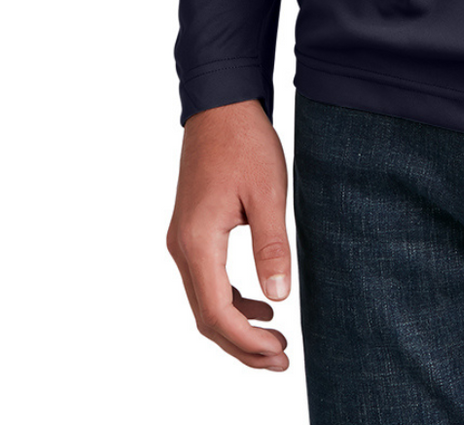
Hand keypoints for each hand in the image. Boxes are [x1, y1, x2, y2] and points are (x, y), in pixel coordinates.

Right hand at [166, 99, 292, 371]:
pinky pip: (206, 281)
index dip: (247, 341)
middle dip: (242, 345)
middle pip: (206, 317)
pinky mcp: (191, 232)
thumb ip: (272, 246)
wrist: (220, 104)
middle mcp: (182, 247)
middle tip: (281, 360)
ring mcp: (182, 240)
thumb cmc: (244, 142)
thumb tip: (278, 297)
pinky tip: (259, 302)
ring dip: (236, 326)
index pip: (217, 312)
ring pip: (204, 302)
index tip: (279, 352)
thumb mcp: (268, 192)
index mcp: (197, 242)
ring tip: (275, 340)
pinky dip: (230, 300)